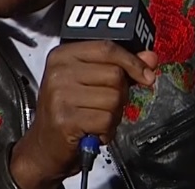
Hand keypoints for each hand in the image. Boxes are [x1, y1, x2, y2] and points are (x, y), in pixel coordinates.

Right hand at [10, 41, 157, 188]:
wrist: (44, 146)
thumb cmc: (68, 112)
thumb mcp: (91, 82)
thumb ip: (120, 67)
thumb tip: (149, 57)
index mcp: (63, 55)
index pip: (106, 48)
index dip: (132, 61)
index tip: (146, 73)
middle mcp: (59, 71)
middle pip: (114, 73)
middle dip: (120, 93)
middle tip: (104, 104)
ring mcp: (60, 94)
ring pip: (114, 98)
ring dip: (113, 114)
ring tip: (96, 117)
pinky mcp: (65, 118)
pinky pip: (106, 119)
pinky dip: (107, 130)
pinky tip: (93, 130)